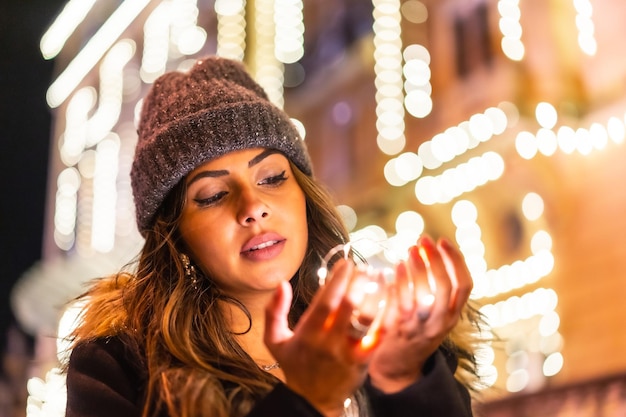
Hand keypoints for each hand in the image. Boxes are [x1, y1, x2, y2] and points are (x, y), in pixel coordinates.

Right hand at [264, 259, 376, 416]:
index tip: (345, 263)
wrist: (312, 401)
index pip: (325, 301)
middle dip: (359, 281)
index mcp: (307, 333)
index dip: (337, 279)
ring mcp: (348, 351)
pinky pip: (380, 334)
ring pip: (367, 318)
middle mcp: (329, 341)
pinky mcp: (364, 359)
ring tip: (380, 276)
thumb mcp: (274, 340)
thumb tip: (281, 284)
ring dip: (376, 293)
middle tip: (364, 267)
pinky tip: (390, 297)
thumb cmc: (295, 365)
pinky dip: (387, 313)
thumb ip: (273, 311)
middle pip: (348, 305)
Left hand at [367, 235, 472, 392]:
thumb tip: (431, 251)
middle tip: (423, 239)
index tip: (443, 240)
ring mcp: (419, 328)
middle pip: (445, 287)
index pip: (465, 285)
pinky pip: (401, 303)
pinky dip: (400, 282)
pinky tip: (395, 267)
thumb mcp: (436, 314)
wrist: (396, 367)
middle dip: (436, 259)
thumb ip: (438, 290)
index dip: (455, 260)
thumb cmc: (415, 330)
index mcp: (453, 316)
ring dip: (418, 267)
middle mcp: (440, 323)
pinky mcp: (398, 330)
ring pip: (425, 294)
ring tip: (409, 250)